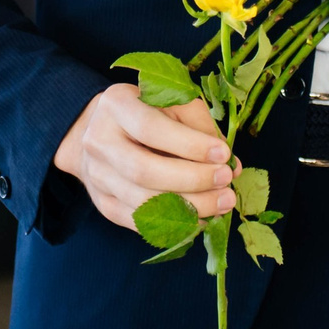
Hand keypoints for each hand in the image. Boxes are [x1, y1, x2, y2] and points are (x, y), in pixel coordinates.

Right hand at [54, 84, 236, 228]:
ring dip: (188, 207)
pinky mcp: (103, 204)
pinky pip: (138, 222)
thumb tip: (231, 163)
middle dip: (192, 179)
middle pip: (143, 170)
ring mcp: (97, 176)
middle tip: (226, 180)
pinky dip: (173, 224)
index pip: (150, 129)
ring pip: (141, 202)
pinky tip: (201, 218)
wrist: (102, 132)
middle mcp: (98, 141)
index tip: (223, 154)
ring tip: (222, 202)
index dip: (189, 145)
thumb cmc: (148, 113)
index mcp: (116, 106)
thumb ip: (200, 125)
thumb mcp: (172, 104)